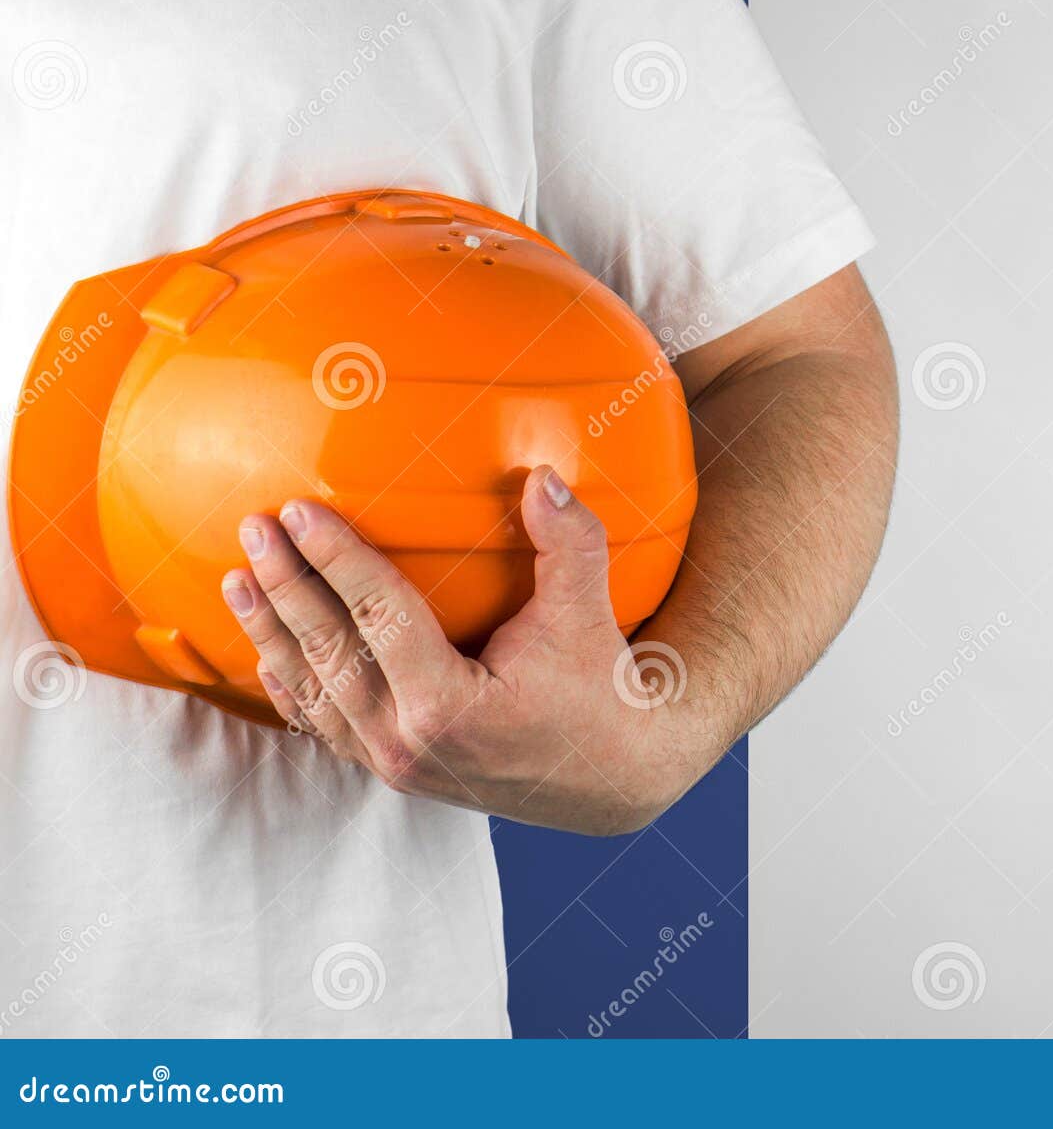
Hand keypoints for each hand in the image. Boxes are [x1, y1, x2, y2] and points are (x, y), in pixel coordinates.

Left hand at [221, 467, 691, 834]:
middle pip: (329, 652)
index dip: (335, 559)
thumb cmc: (600, 693)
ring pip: (315, 692)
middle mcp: (408, 742)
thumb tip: (541, 477)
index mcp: (447, 705)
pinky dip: (292, 687)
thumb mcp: (589, 614)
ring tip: (239, 579)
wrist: (611, 779)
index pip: (376, 617)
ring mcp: (396, 763)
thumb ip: (568, 543)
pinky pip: (327, 726)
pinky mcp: (396, 771)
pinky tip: (268, 652)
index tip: (299, 511)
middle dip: (286, 586)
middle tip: (254, 529)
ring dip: (272, 634)